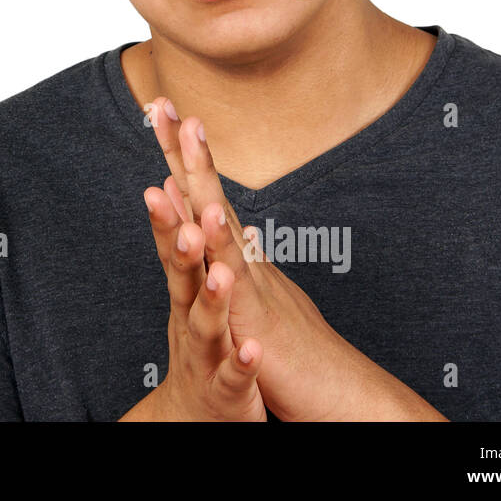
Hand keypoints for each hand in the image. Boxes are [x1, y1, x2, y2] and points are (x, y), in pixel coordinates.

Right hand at [121, 179, 266, 420]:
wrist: (197, 416)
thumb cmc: (203, 349)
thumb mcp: (195, 294)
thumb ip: (191, 250)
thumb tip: (189, 201)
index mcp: (187, 294)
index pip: (176, 246)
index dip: (169, 212)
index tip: (165, 174)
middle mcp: (189, 320)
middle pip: (182, 278)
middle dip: (180, 245)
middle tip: (174, 211)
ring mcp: (206, 355)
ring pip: (206, 325)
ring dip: (211, 300)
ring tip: (220, 276)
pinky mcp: (226, 390)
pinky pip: (234, 376)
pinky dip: (240, 363)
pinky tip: (251, 352)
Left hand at [143, 96, 446, 420]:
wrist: (340, 396)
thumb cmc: (296, 351)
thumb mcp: (255, 297)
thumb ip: (237, 256)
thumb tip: (222, 217)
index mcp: (239, 259)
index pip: (203, 197)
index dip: (179, 156)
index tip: (160, 112)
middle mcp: (247, 261)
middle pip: (209, 195)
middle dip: (184, 149)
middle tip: (162, 104)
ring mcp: (253, 285)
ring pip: (222, 224)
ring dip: (202, 179)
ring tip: (186, 139)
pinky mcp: (258, 319)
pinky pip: (237, 281)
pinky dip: (224, 251)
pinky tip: (209, 220)